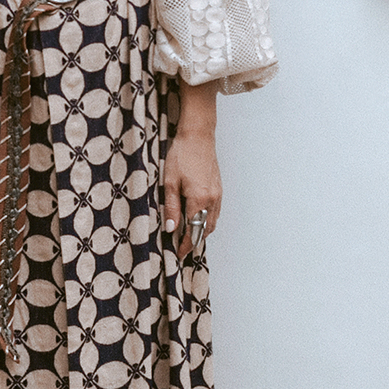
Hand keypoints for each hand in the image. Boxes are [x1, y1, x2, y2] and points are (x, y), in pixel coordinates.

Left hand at [164, 80, 221, 259]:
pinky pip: (215, 212)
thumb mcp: (170, 182)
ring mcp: (218, 194)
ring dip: (202, 232)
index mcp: (199, 200)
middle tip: (182, 248)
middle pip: (206, 230)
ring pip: (212, 222)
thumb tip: (171, 228)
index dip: (185, 245)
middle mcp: (212, 200)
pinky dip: (207, 221)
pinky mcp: (219, 188)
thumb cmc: (182, 154)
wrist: (198, 135)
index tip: (178, 253)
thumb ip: (172, 207)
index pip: (193, 231)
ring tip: (188, 237)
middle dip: (194, 241)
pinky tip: (198, 219)